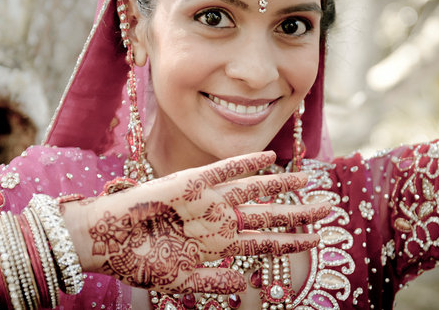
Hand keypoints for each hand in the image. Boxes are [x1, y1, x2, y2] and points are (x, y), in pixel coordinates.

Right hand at [64, 152, 329, 293]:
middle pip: (267, 215)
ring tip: (309, 183)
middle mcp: (218, 220)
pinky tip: (268, 158)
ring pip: (252, 190)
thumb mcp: (179, 279)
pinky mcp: (191, 182)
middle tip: (328, 210)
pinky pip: (223, 169)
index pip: (265, 243)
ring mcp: (207, 200)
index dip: (292, 241)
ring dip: (281, 187)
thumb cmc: (140, 262)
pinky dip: (244, 163)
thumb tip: (244, 281)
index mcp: (218, 245)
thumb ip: (212, 280)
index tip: (319, 239)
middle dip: (298, 213)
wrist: (110, 239)